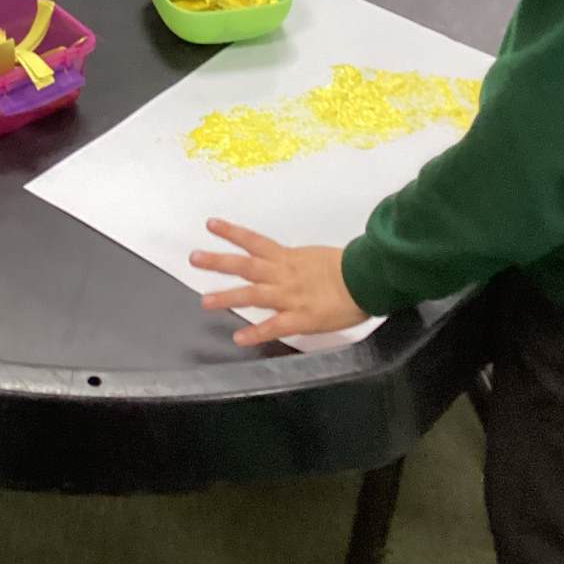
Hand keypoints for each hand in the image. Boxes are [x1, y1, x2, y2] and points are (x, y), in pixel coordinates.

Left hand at [190, 219, 368, 346]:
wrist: (369, 280)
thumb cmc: (351, 268)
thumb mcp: (320, 259)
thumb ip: (301, 263)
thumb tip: (293, 266)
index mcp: (289, 258)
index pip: (255, 241)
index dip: (232, 233)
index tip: (211, 225)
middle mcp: (284, 274)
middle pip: (245, 265)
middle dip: (218, 261)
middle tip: (194, 258)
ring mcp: (290, 296)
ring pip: (253, 294)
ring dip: (227, 297)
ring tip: (204, 301)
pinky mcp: (301, 318)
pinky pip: (274, 326)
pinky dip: (256, 333)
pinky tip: (239, 338)